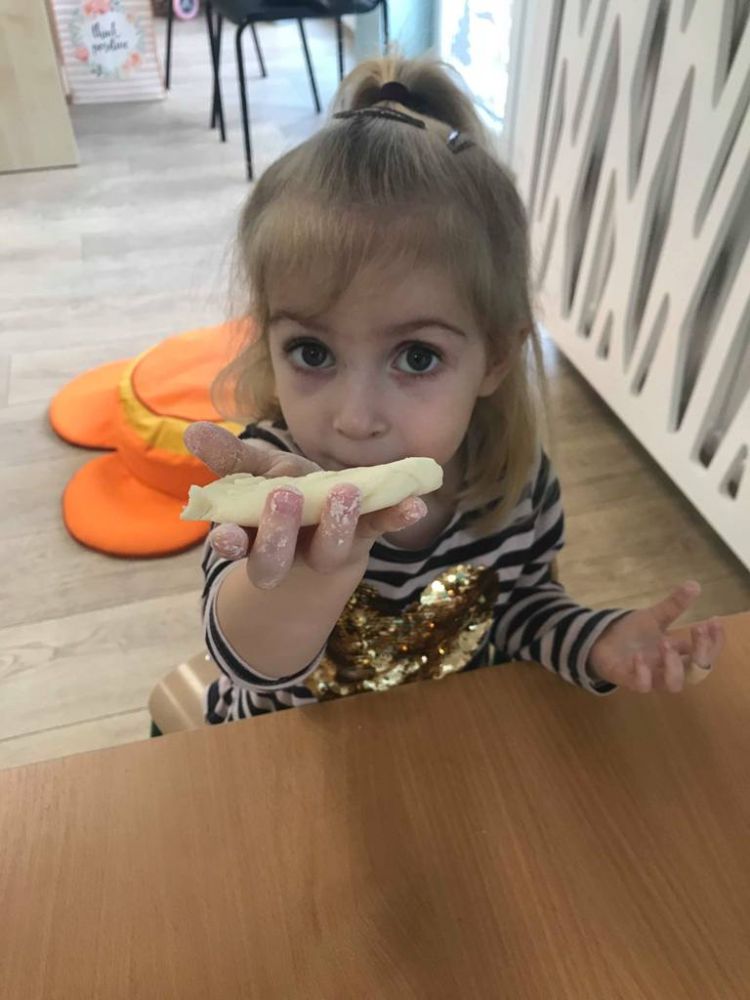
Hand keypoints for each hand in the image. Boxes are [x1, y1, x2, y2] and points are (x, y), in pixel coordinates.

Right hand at [184, 422, 426, 588]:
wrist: (325, 528)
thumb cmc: (283, 498)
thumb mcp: (255, 476)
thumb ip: (228, 458)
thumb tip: (192, 433)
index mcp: (253, 536)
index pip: (235, 546)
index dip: (230, 543)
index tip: (227, 535)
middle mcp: (287, 552)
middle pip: (274, 561)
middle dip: (278, 533)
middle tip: (285, 497)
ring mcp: (327, 548)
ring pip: (328, 551)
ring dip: (336, 524)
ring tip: (344, 492)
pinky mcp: (363, 537)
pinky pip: (379, 529)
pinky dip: (396, 517)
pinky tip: (415, 504)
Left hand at [588, 581, 724, 692]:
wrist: (600, 641)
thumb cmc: (631, 634)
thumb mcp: (654, 617)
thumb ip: (673, 605)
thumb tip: (694, 584)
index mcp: (677, 653)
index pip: (705, 654)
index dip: (714, 642)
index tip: (714, 620)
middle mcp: (667, 668)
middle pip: (696, 673)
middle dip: (702, 653)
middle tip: (697, 629)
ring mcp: (649, 676)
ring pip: (673, 684)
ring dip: (674, 665)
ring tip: (666, 642)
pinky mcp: (628, 679)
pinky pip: (642, 686)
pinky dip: (643, 673)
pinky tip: (638, 656)